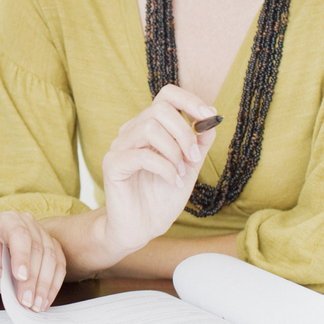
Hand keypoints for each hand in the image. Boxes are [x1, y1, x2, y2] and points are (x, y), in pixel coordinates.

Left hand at [0, 210, 65, 311]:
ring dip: (45, 285)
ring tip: (37, 305)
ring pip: (51, 258)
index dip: (22, 256)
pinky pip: (59, 264)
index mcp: (7, 221)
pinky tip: (46, 299)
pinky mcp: (53, 247)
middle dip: (33, 279)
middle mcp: (28, 223)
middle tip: (27, 301)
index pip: (19, 234)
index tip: (20, 277)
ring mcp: (43, 234)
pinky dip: (54, 284)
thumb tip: (3, 286)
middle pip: (37, 249)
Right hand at [100, 84, 218, 256]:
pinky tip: (171, 181)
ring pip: (149, 128)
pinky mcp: (112, 165)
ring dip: (173, 151)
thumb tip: (211, 121)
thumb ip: (198, 144)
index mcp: (149, 127)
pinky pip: (141, 155)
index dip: (190, 100)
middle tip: (194, 158)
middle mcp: (131, 132)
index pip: (166, 95)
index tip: (209, 115)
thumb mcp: (188, 168)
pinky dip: (164, 168)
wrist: (141, 228)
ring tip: (180, 172)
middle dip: (184, 133)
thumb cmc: (161, 198)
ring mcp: (119, 147)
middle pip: (160, 109)